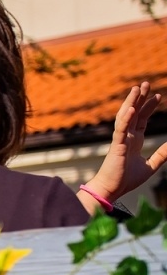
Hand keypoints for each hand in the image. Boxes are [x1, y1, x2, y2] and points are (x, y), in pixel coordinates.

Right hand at [81, 82, 166, 210]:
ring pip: (126, 116)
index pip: (142, 119)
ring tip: (137, 88)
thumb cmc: (126, 180)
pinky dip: (126, 119)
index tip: (158, 96)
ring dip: (131, 102)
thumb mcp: (151, 165)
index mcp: (133, 140)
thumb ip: (161, 154)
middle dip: (140, 98)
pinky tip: (132, 108)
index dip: (149, 107)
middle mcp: (126, 136)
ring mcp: (120, 140)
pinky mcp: (116, 146)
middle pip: (134, 113)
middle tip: (146, 84)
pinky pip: (121, 130)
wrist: (112, 190)